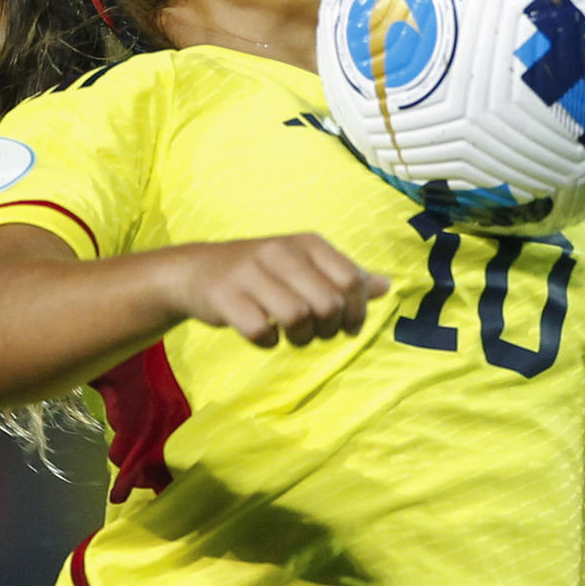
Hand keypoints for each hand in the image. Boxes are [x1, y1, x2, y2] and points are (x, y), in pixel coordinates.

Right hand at [166, 233, 389, 346]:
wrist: (197, 270)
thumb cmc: (263, 272)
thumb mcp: (305, 266)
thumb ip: (344, 276)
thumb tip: (387, 286)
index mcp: (307, 243)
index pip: (351, 280)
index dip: (357, 312)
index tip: (348, 326)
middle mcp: (280, 251)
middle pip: (328, 304)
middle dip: (329, 329)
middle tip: (317, 332)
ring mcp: (250, 272)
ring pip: (296, 318)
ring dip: (300, 338)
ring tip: (292, 335)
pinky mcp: (224, 295)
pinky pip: (261, 331)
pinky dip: (268, 342)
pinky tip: (264, 334)